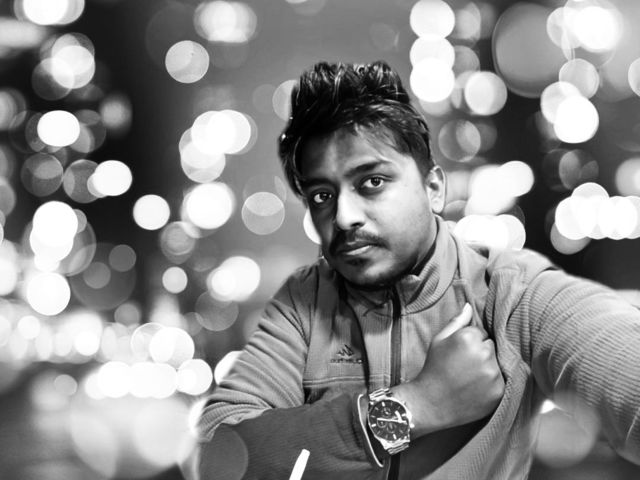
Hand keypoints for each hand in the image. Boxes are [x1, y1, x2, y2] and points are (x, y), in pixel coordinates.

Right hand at [393, 303, 504, 436]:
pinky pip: (502, 380)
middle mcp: (484, 353)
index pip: (482, 333)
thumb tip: (470, 306)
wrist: (431, 403)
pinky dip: (492, 383)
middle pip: (491, 347)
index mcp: (469, 337)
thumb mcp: (439, 340)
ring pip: (498, 363)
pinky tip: (476, 388)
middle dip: (481, 353)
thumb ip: (457, 321)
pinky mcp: (499, 391)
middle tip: (464, 366)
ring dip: (488, 368)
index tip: (459, 354)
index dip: (470, 343)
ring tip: (470, 378)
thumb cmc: (433, 368)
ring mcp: (493, 373)